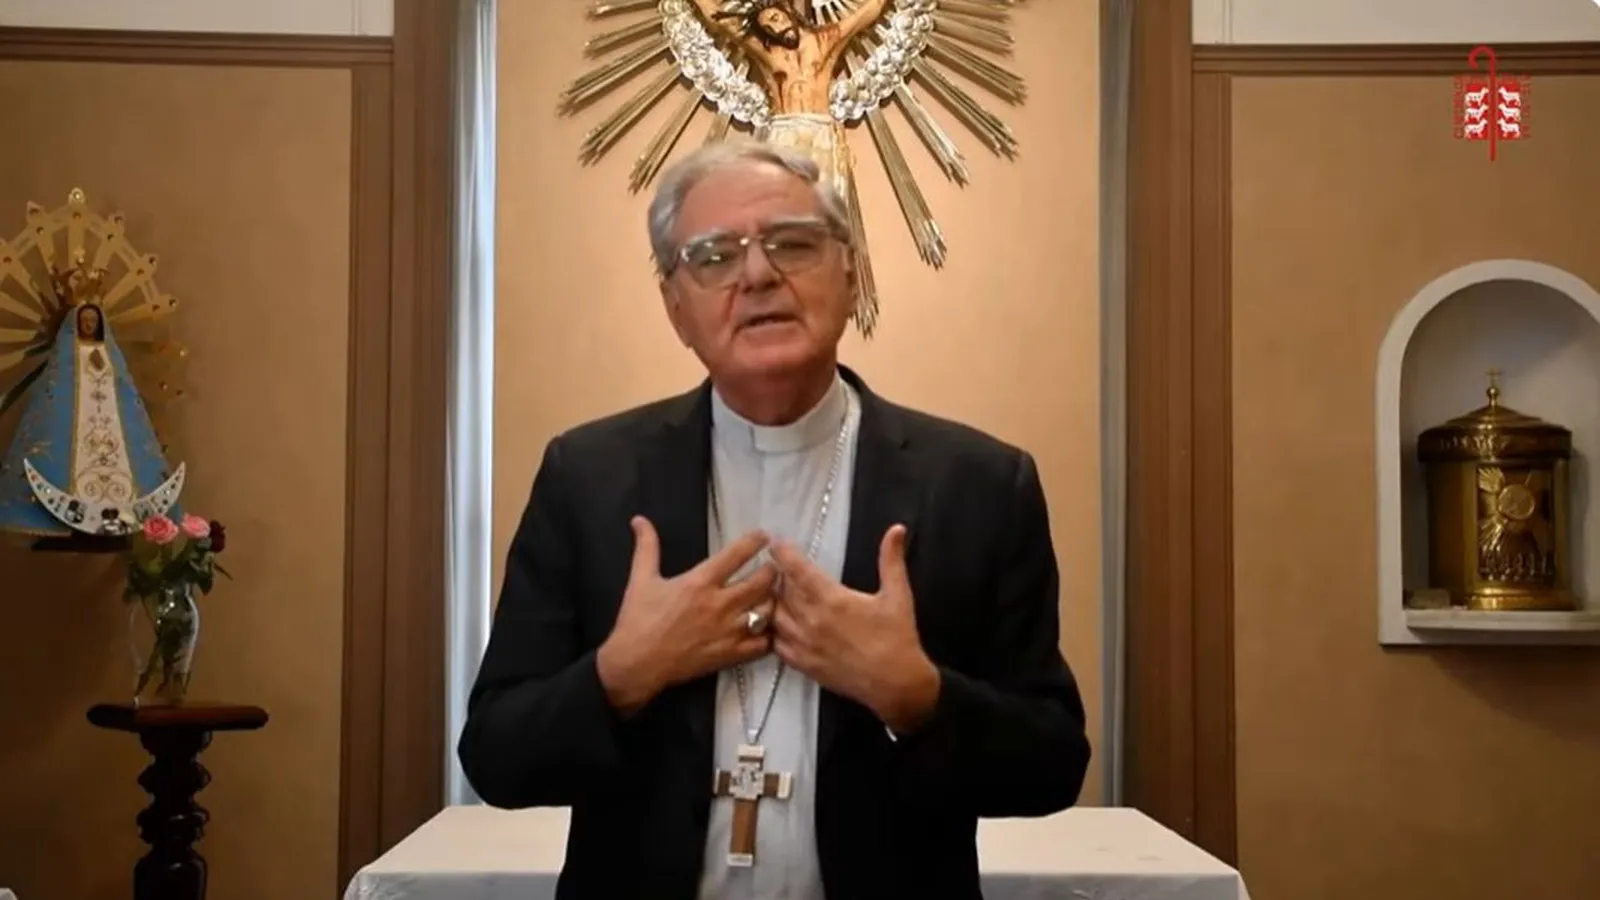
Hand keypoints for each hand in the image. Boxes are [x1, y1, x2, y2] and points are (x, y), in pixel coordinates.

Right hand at [597, 516, 776, 713]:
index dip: (755, 541)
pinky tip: (765, 629)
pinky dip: (767, 635)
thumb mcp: (641, 579)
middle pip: (761, 582)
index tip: (764, 536)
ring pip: (766, 612)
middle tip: (774, 568)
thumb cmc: (638, 620)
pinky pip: (761, 644)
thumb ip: (646, 547)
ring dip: (772, 601)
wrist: (636, 664)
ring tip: (771, 596)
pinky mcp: (730, 655)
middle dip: (772, 571)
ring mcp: (728, 631)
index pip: (736, 555)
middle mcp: (720, 604)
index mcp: (700, 582)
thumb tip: (639, 519)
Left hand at [769, 525, 939, 731]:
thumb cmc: (898, 637)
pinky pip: (776, 643)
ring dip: (774, 602)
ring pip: (774, 616)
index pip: (796, 570)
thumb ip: (891, 559)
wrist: (896, 684)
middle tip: (781, 568)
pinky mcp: (803, 665)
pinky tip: (781, 623)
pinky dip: (775, 630)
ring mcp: (804, 645)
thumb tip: (897, 529)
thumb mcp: (898, 594)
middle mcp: (812, 620)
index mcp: (832, 599)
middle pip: (780, 590)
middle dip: (778, 576)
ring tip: (779, 593)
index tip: (776, 544)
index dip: (783, 553)